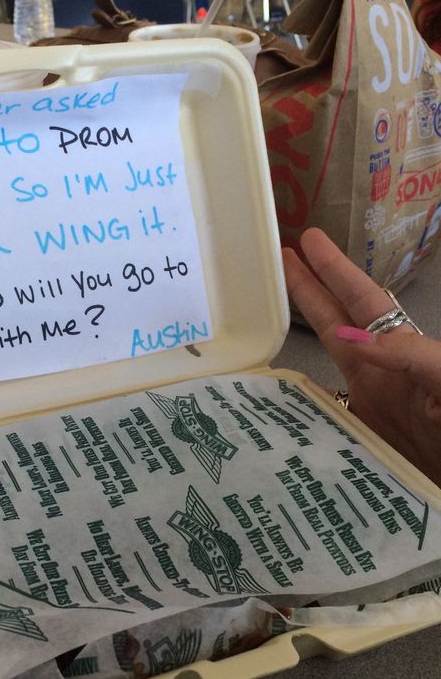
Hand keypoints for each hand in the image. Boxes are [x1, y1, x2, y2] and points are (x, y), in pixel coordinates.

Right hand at [283, 228, 440, 487]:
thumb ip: (414, 356)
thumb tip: (355, 342)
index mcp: (404, 349)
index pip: (364, 301)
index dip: (336, 271)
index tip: (309, 241)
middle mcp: (379, 369)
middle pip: (336, 318)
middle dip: (309, 286)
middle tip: (280, 256)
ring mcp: (366, 402)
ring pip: (324, 356)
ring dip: (298, 331)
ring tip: (265, 308)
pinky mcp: (355, 436)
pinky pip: (318, 408)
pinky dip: (295, 394)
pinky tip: (271, 387)